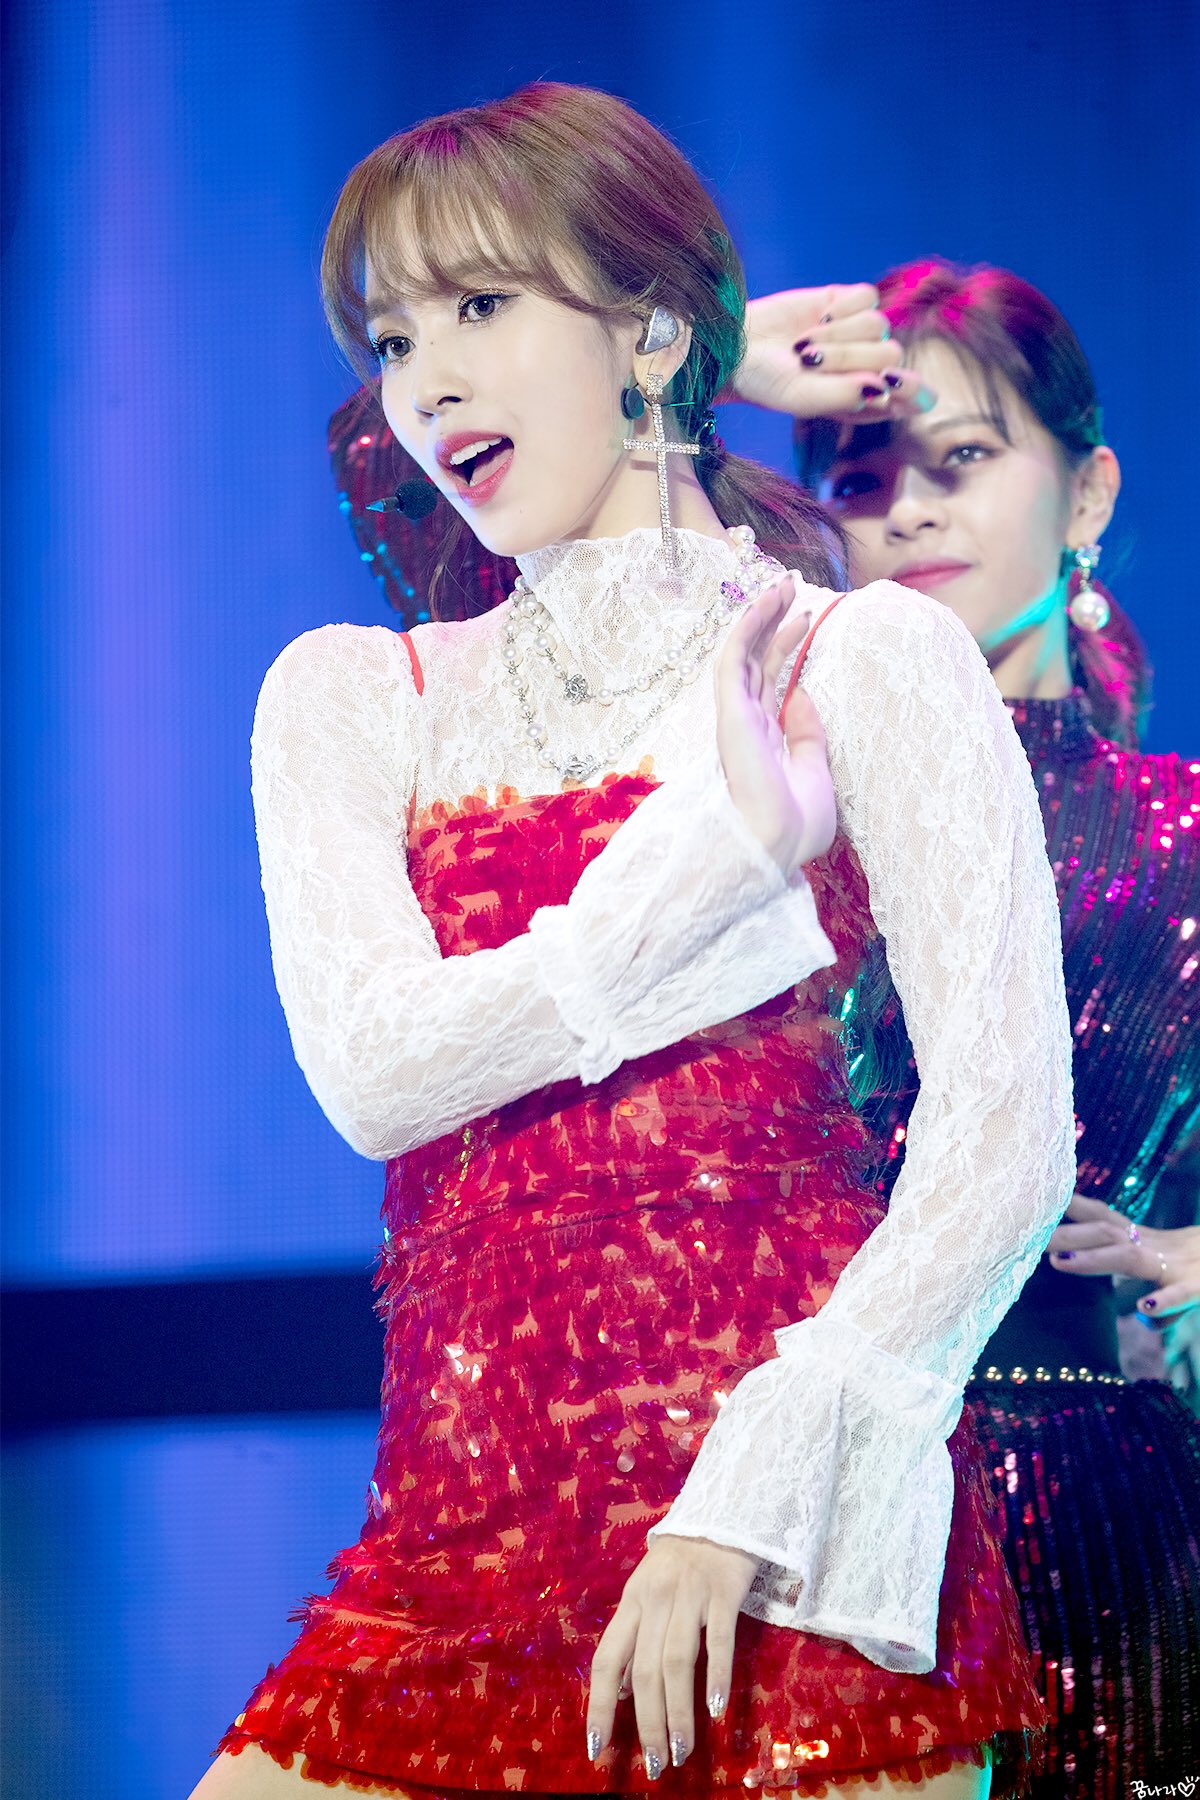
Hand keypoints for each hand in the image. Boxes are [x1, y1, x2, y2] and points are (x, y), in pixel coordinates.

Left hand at [586, 1533, 757, 1774]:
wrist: (721, 1514)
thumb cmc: (680, 1561)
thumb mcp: (647, 1593)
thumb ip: (636, 1639)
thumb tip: (623, 1692)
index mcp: (632, 1602)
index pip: (607, 1660)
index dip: (599, 1705)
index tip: (597, 1748)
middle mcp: (656, 1600)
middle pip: (646, 1670)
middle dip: (648, 1724)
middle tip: (656, 1766)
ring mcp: (690, 1595)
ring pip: (677, 1662)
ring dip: (678, 1713)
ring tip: (682, 1751)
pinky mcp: (723, 1593)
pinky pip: (719, 1640)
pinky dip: (717, 1677)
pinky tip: (716, 1710)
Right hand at [714, 578, 836, 872]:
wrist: (775, 845)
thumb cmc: (794, 826)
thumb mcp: (815, 774)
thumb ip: (808, 735)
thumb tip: (803, 694)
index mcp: (764, 740)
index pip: (770, 681)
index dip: (785, 646)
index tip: (804, 619)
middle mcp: (746, 725)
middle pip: (756, 660)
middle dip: (771, 622)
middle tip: (790, 588)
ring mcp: (736, 718)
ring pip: (742, 654)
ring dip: (759, 617)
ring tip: (780, 584)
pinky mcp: (730, 714)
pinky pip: (734, 662)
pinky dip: (746, 630)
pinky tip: (763, 604)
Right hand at [732, 284, 933, 422]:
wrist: (738, 346)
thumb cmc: (768, 383)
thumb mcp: (801, 398)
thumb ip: (842, 397)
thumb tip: (883, 386)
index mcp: (869, 402)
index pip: (916, 397)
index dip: (912, 389)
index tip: (888, 382)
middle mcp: (872, 367)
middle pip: (890, 354)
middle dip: (847, 358)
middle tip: (808, 363)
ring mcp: (864, 334)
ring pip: (878, 325)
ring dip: (837, 334)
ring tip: (803, 345)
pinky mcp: (852, 302)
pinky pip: (868, 297)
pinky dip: (841, 308)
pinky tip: (818, 317)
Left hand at [1047, 1195, 1199, 1318]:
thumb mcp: (1180, 1274)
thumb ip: (1160, 1299)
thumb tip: (1148, 1318)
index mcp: (1145, 1240)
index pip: (1102, 1218)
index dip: (1070, 1208)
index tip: (1036, 1202)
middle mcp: (1154, 1247)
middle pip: (1103, 1233)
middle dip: (1065, 1235)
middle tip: (1028, 1237)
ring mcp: (1173, 1266)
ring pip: (1128, 1258)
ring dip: (1094, 1259)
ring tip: (1060, 1262)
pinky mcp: (1197, 1287)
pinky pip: (1179, 1294)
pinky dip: (1163, 1300)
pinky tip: (1145, 1307)